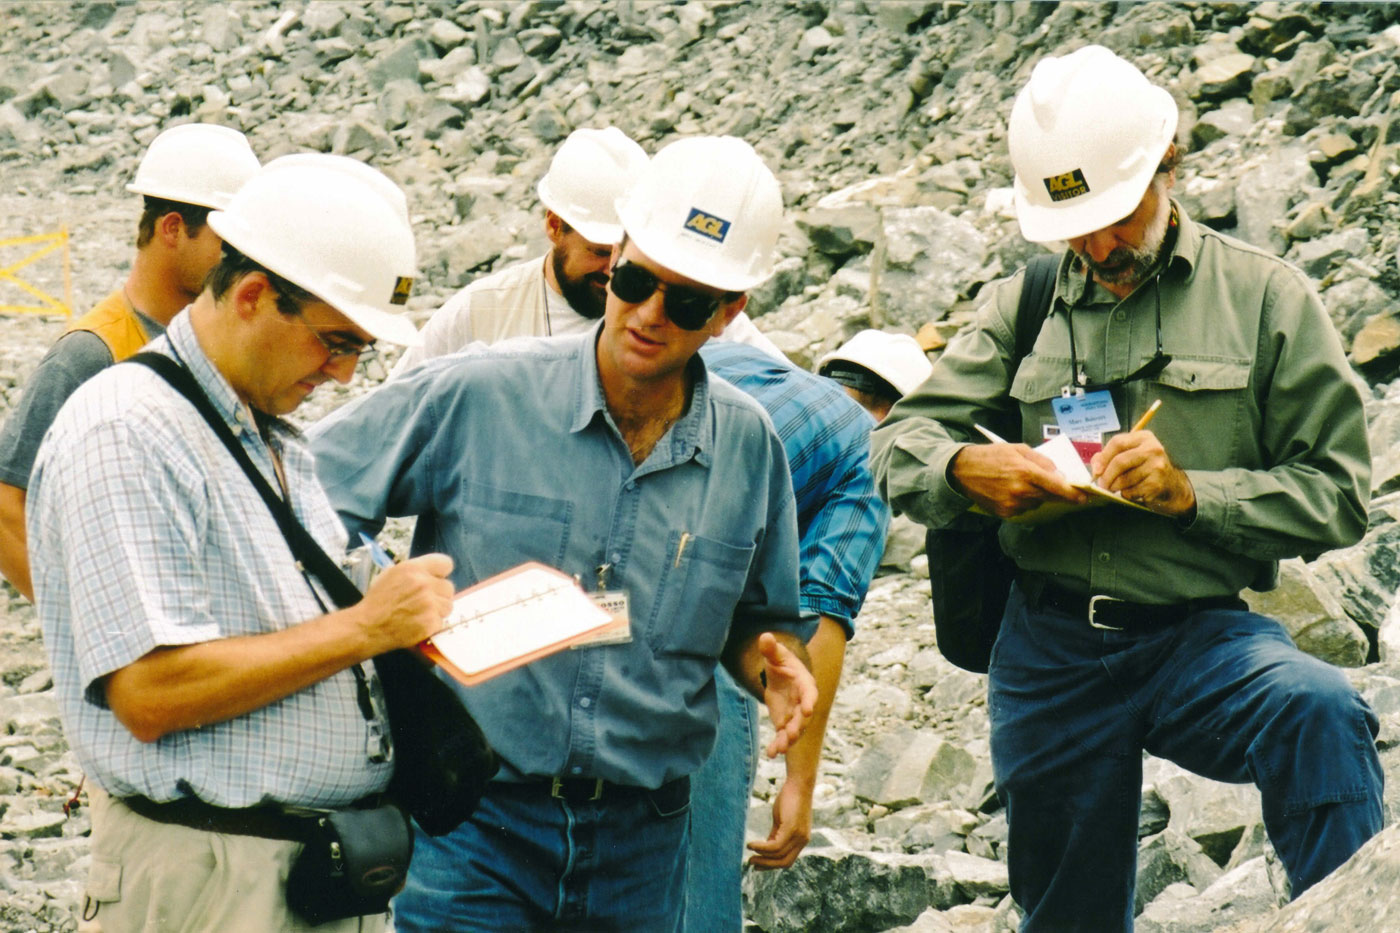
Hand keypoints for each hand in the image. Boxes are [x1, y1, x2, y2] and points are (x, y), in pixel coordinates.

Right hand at [356, 553, 454, 651]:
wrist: (367, 627)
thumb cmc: (377, 602)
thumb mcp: (391, 575)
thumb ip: (414, 571)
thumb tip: (433, 573)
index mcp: (413, 568)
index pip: (445, 564)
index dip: (441, 574)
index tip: (436, 580)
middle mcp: (423, 583)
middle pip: (449, 587)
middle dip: (439, 595)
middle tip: (425, 602)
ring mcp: (428, 603)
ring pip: (448, 605)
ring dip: (438, 611)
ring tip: (420, 613)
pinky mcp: (430, 622)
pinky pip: (442, 622)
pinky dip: (432, 625)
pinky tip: (417, 624)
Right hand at [747, 775, 813, 869]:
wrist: (799, 783)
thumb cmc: (790, 799)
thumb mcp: (781, 821)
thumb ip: (775, 834)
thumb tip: (765, 847)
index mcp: (800, 840)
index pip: (787, 860)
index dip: (772, 865)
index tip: (758, 866)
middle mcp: (802, 841)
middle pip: (784, 863)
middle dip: (767, 865)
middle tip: (752, 863)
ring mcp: (799, 836)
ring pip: (778, 855)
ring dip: (762, 857)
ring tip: (749, 854)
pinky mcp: (792, 829)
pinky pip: (775, 846)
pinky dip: (762, 848)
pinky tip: (752, 845)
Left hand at [759, 633, 817, 758]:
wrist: (781, 674)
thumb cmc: (782, 662)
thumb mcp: (776, 654)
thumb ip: (771, 649)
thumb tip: (765, 636)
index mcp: (805, 684)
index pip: (809, 693)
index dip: (809, 701)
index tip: (808, 710)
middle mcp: (803, 702)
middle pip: (803, 716)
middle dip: (798, 726)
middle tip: (792, 735)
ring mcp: (794, 715)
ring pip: (794, 730)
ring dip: (787, 740)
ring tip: (779, 749)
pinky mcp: (784, 723)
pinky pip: (782, 736)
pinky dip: (777, 745)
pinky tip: (771, 754)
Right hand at [949, 442, 1087, 518]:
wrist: (963, 471)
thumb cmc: (990, 456)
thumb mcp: (1017, 449)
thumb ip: (1041, 461)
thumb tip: (1058, 474)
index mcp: (1025, 472)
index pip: (1057, 487)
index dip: (1073, 494)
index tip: (1083, 497)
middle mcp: (1020, 490)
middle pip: (1049, 497)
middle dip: (1057, 494)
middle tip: (1062, 490)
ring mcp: (1012, 504)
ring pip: (1036, 503)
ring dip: (1036, 495)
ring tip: (1020, 483)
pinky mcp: (1005, 513)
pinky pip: (1023, 509)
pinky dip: (1023, 501)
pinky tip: (1011, 491)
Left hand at [1091, 430, 1194, 516]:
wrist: (1172, 486)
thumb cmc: (1145, 469)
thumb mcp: (1130, 456)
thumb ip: (1110, 456)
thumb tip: (1096, 467)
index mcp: (1144, 438)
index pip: (1117, 442)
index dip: (1103, 457)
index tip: (1096, 470)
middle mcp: (1153, 449)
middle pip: (1120, 461)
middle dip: (1106, 476)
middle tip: (1102, 484)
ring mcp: (1157, 466)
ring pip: (1124, 479)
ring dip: (1116, 487)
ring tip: (1117, 488)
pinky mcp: (1157, 484)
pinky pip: (1131, 491)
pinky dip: (1127, 494)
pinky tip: (1133, 492)